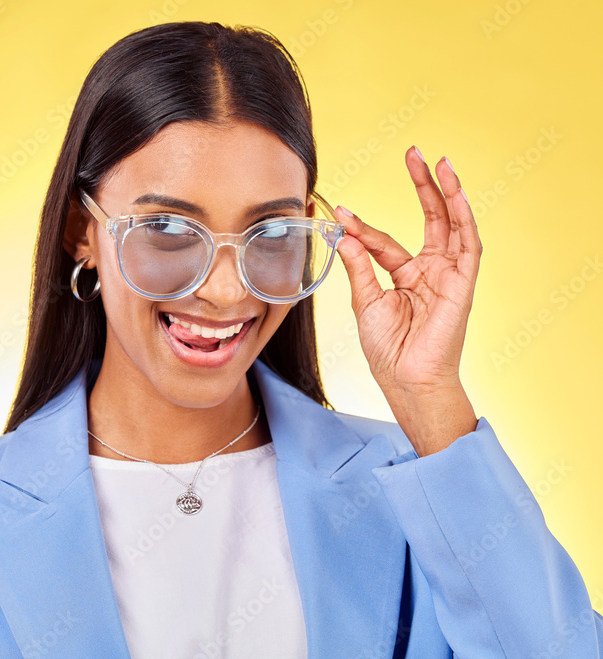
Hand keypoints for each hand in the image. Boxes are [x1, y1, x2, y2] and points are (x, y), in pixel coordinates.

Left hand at [334, 145, 479, 456]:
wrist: (406, 378)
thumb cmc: (387, 348)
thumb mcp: (365, 301)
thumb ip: (359, 266)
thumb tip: (344, 234)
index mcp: (405, 275)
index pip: (384, 241)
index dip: (362, 226)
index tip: (339, 211)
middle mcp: (430, 270)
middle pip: (430, 218)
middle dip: (423, 185)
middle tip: (413, 153)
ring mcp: (448, 275)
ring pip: (453, 224)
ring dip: (447, 192)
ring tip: (438, 162)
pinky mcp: (463, 283)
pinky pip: (469, 245)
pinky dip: (463, 217)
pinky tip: (455, 193)